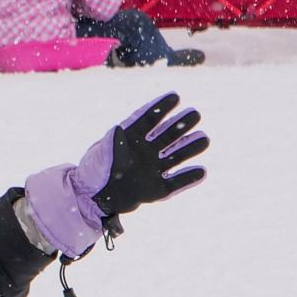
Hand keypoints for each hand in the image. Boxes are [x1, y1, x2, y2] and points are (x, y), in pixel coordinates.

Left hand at [20, 94, 208, 258]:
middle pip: (167, 135)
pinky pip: (176, 183)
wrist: (91, 200)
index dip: (161, 107)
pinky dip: (188, 178)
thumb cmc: (93, 173)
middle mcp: (145, 152)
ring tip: (204, 138)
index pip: (148, 119)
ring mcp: (152, 170)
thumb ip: (110, 144)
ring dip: (190, 148)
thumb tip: (118, 129)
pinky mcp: (156, 190)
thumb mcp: (99, 156)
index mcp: (131, 139)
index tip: (175, 96)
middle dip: (181, 124)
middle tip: (195, 114)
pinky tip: (201, 171)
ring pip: (176, 156)